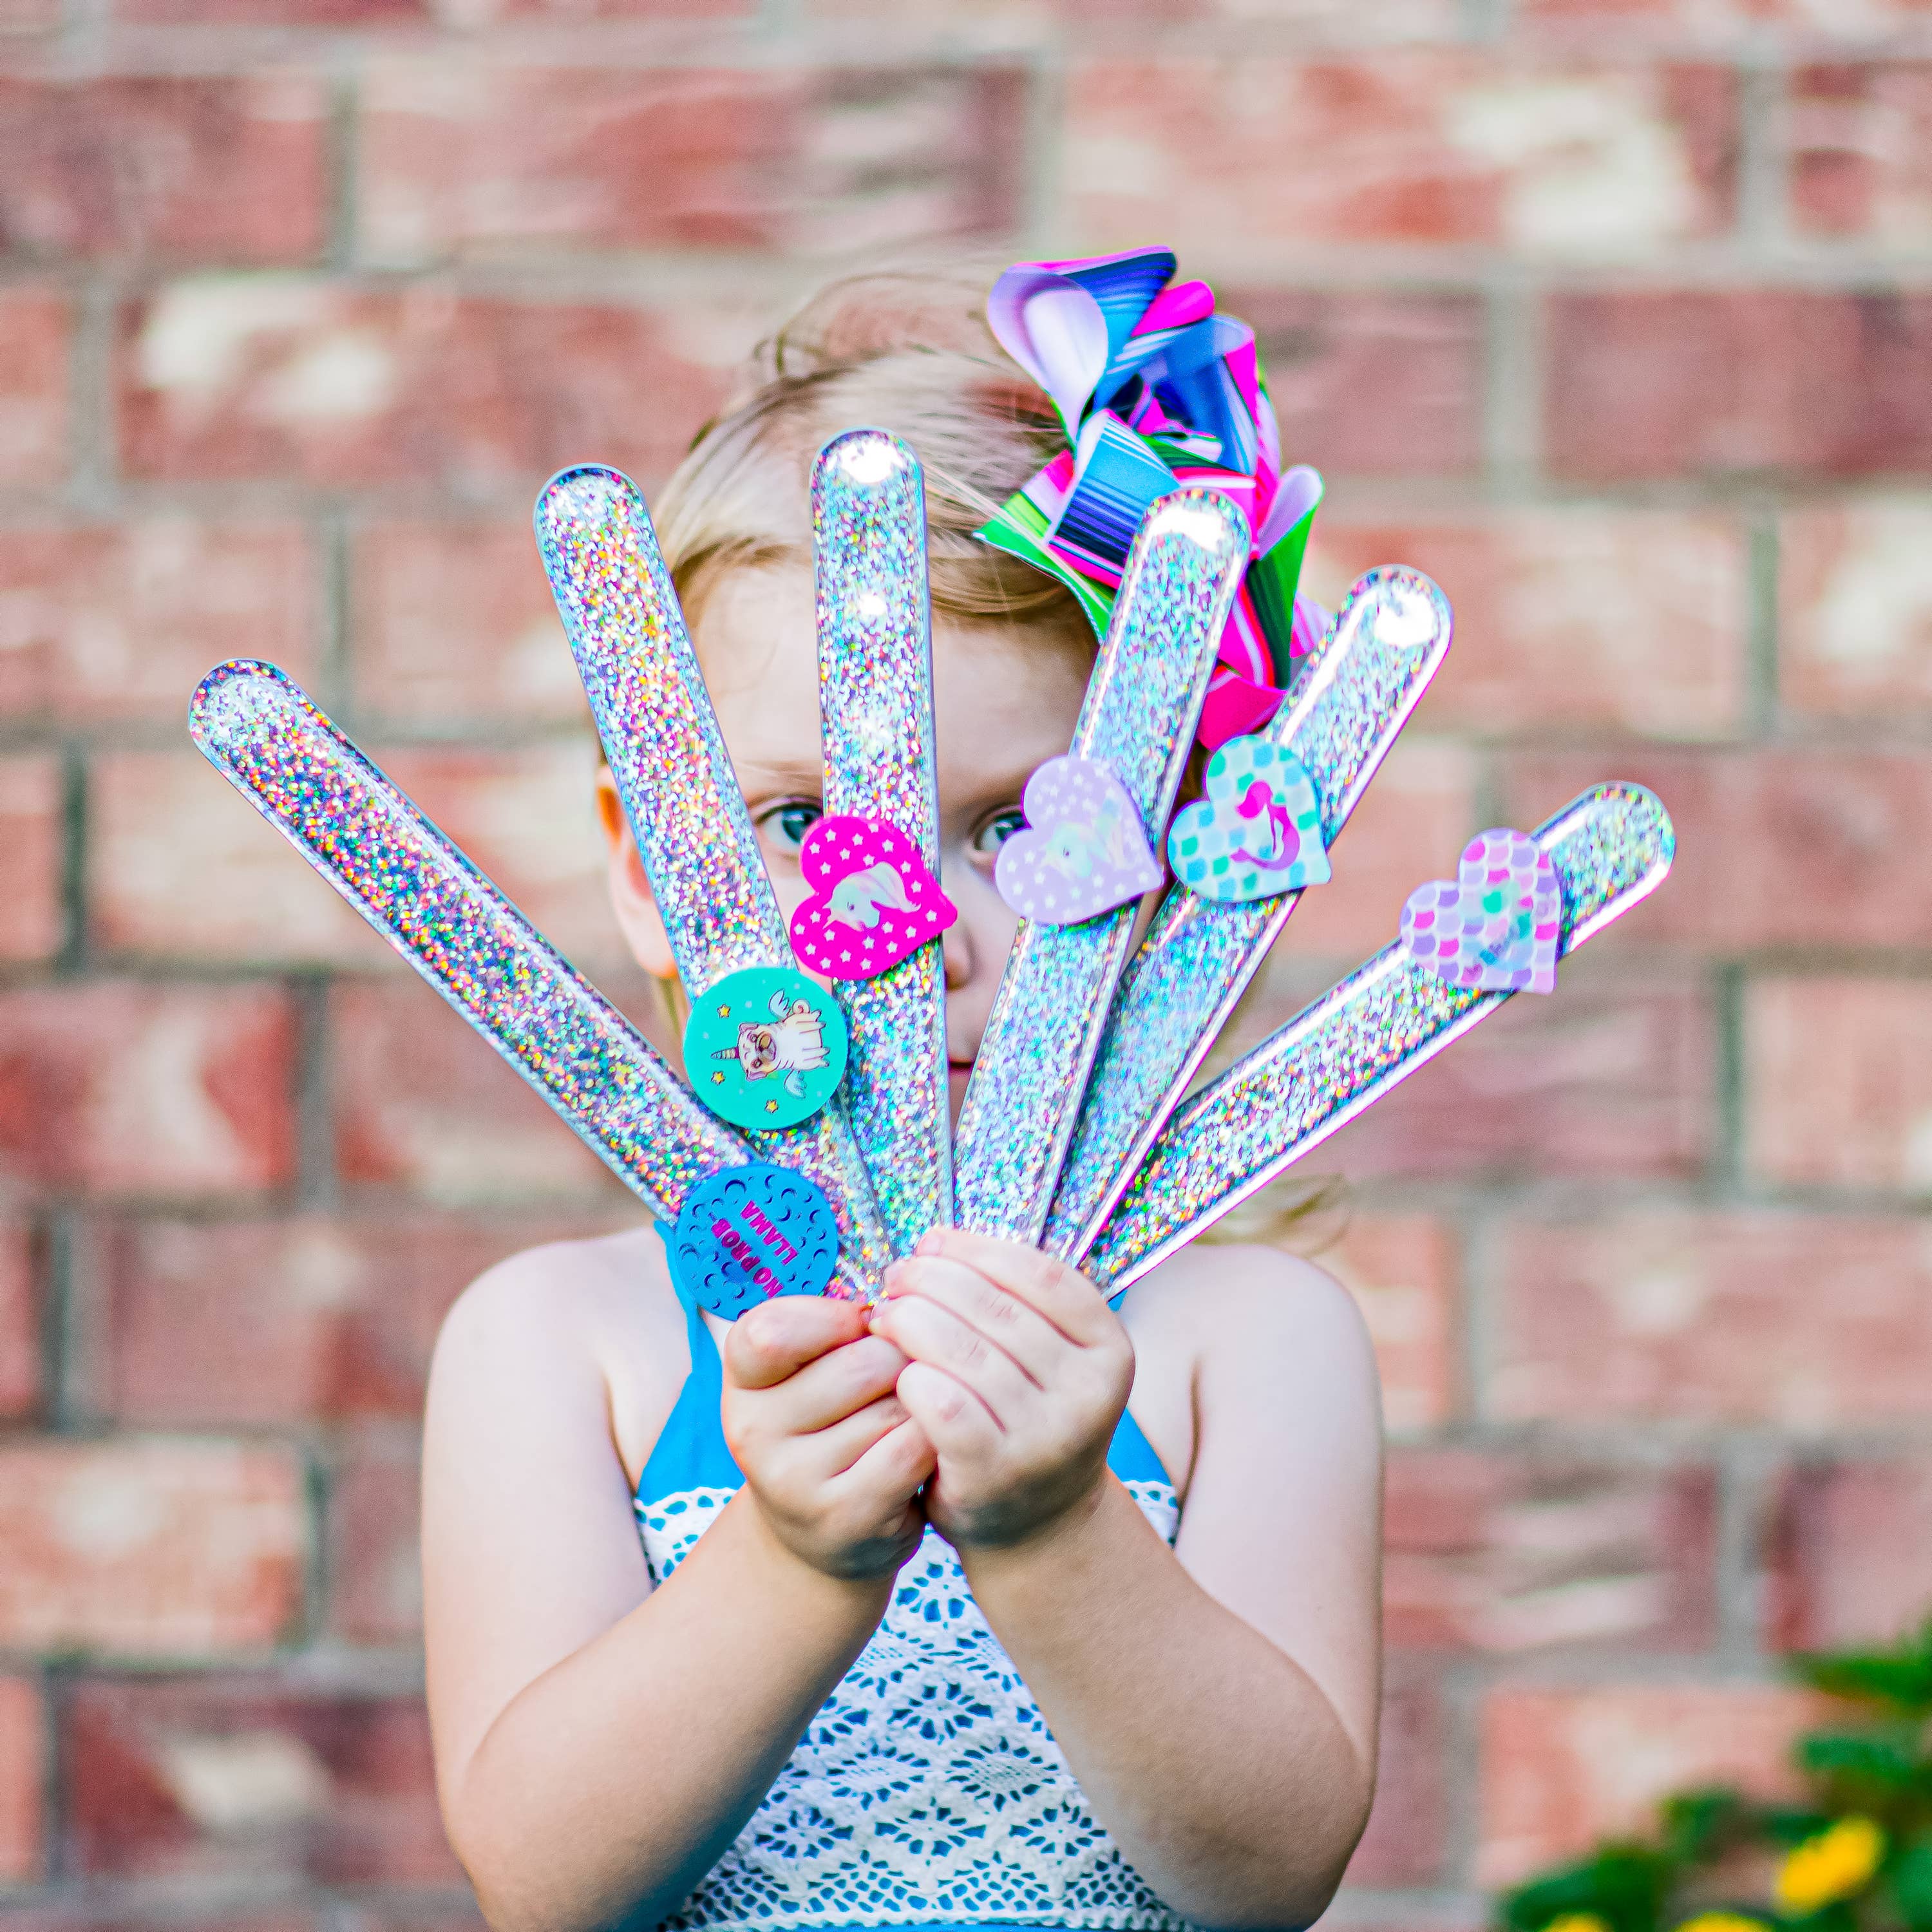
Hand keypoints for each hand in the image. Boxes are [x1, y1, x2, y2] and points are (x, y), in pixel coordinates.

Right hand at [721, 1295, 935, 1582]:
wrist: (824, 1533)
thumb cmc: (829, 1427)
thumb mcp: (810, 1373)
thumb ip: (835, 1327)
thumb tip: (904, 1299)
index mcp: (742, 1380)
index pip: (773, 1329)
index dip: (834, 1316)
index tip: (858, 1326)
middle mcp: (753, 1432)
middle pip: (860, 1363)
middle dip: (899, 1358)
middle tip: (898, 1378)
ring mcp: (793, 1481)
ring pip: (895, 1406)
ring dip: (921, 1403)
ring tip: (906, 1419)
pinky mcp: (843, 1516)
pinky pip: (913, 1451)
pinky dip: (933, 1442)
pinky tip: (924, 1451)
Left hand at [866, 1230, 1132, 1552]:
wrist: (1035, 1523)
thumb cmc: (1026, 1416)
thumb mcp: (1048, 1358)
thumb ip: (1013, 1301)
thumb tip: (935, 1243)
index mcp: (1110, 1348)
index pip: (1043, 1275)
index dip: (980, 1250)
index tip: (934, 1241)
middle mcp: (1089, 1393)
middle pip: (997, 1309)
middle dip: (933, 1280)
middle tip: (895, 1275)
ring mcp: (1047, 1437)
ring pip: (964, 1353)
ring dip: (911, 1322)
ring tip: (884, 1315)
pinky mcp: (997, 1472)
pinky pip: (945, 1406)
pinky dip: (913, 1380)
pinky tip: (898, 1375)